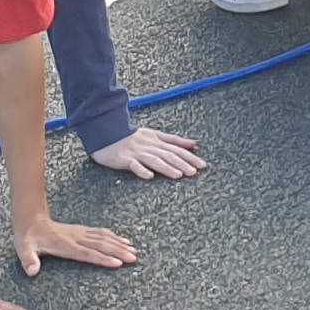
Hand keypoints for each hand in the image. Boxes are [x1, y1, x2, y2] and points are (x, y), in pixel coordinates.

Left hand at [13, 214, 135, 277]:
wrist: (31, 219)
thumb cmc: (28, 238)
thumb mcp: (24, 249)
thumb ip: (29, 260)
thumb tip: (32, 271)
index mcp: (65, 245)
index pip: (87, 253)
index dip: (102, 258)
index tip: (117, 263)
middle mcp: (76, 238)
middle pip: (101, 245)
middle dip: (118, 252)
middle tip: (133, 258)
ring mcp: (80, 233)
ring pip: (104, 238)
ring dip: (119, 245)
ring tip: (133, 251)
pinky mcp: (81, 231)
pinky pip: (101, 233)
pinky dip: (114, 237)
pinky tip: (123, 241)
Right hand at [89, 124, 206, 178]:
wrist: (107, 133)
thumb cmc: (132, 137)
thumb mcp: (155, 135)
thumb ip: (174, 140)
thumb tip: (194, 143)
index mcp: (157, 141)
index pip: (177, 149)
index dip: (190, 156)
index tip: (202, 165)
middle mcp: (150, 146)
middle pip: (168, 155)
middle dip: (182, 163)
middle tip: (194, 172)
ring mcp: (137, 153)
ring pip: (154, 160)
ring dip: (167, 167)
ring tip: (178, 175)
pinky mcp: (124, 159)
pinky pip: (133, 165)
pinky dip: (142, 170)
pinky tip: (150, 177)